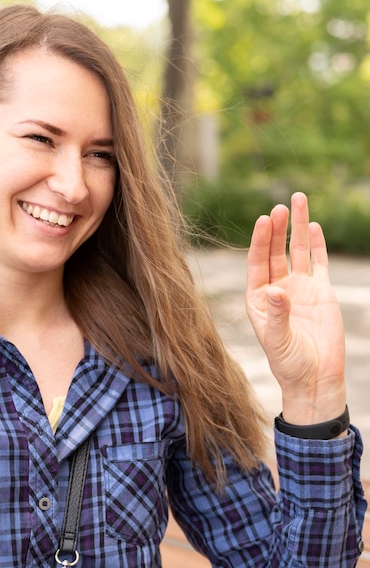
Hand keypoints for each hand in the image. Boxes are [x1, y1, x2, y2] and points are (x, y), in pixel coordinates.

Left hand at [245, 192, 345, 424]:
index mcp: (258, 297)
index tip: (264, 220)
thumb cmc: (288, 363)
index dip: (260, 241)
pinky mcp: (322, 291)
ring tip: (298, 201)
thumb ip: (277, 315)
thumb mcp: (278, 341)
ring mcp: (300, 287)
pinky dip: (317, 244)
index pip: (257, 262)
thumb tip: (276, 290)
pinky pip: (319, 262)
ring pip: (297, 251)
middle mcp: (276, 288)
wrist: (315, 378)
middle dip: (277, 228)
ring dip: (297, 228)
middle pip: (276, 251)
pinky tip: (314, 226)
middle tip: (281, 206)